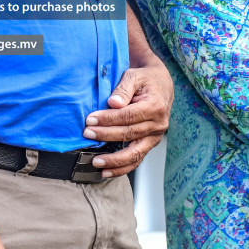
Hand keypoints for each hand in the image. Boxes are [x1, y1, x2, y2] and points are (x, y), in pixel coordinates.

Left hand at [83, 62, 173, 177]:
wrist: (161, 86)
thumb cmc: (145, 80)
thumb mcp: (134, 75)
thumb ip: (124, 88)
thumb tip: (113, 103)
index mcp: (155, 106)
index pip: (128, 116)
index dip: (108, 119)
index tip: (90, 120)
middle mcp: (158, 124)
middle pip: (129, 134)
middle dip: (106, 135)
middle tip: (87, 134)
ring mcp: (155, 137)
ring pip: (135, 153)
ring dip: (114, 160)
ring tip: (96, 162)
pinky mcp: (149, 144)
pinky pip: (136, 159)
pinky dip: (122, 168)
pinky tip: (106, 172)